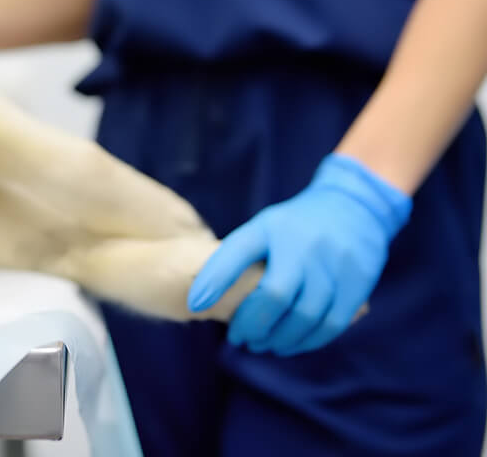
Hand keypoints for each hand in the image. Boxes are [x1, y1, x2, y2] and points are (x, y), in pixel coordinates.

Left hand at [186, 153, 411, 355]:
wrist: (354, 207)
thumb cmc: (293, 228)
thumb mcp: (261, 229)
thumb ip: (235, 258)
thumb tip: (199, 299)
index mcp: (272, 228)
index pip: (237, 253)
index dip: (214, 280)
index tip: (195, 305)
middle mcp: (304, 245)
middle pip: (275, 295)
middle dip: (252, 324)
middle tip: (239, 339)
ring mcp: (334, 264)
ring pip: (305, 316)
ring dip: (279, 339)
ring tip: (262, 345)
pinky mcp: (357, 283)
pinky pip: (331, 324)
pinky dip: (307, 341)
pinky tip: (290, 345)